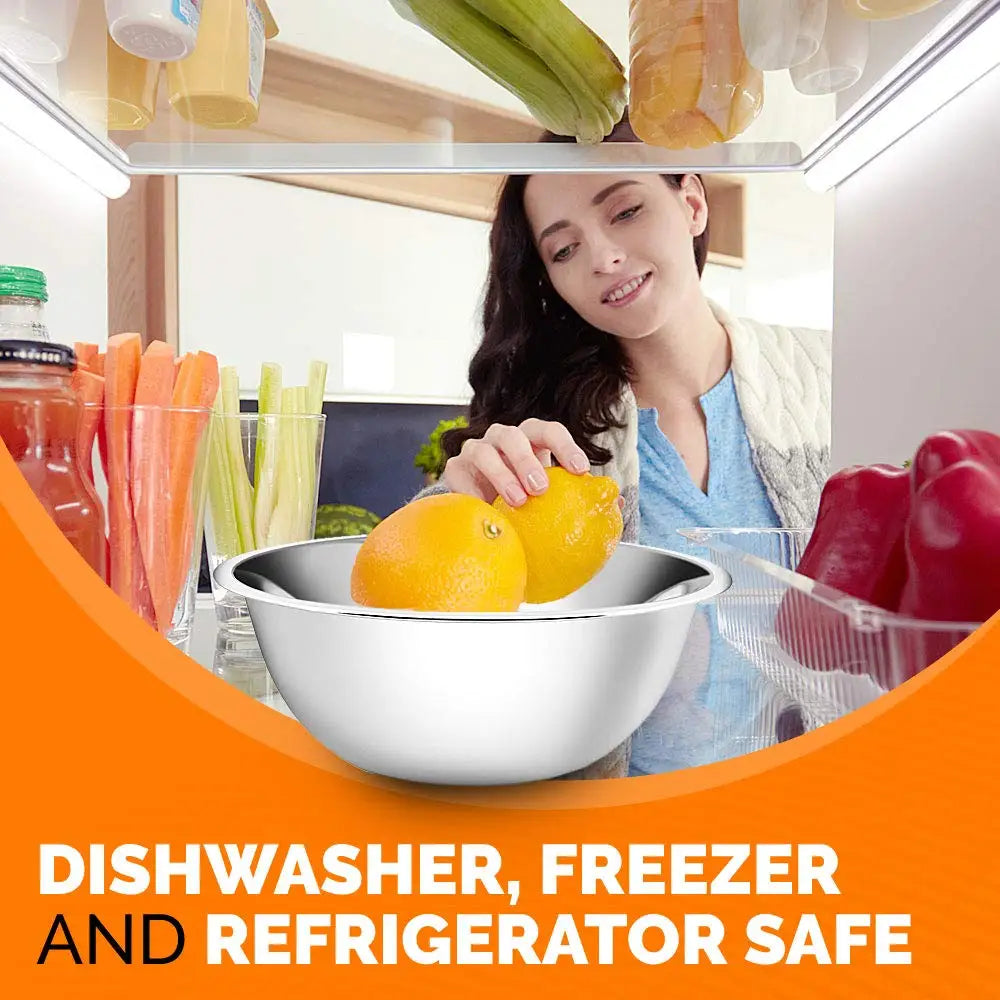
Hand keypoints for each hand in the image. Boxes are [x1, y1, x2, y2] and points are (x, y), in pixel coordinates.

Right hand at [442, 418, 590, 506]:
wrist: (481, 509)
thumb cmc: (522, 498)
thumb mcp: (549, 495)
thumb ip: (575, 494)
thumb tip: (615, 501)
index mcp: (531, 440)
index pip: (550, 431)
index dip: (566, 447)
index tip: (581, 471)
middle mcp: (503, 438)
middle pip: (514, 436)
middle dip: (528, 460)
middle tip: (541, 487)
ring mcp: (476, 450)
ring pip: (486, 451)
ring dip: (503, 474)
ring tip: (517, 500)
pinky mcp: (455, 468)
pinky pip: (460, 474)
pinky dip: (473, 491)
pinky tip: (485, 508)